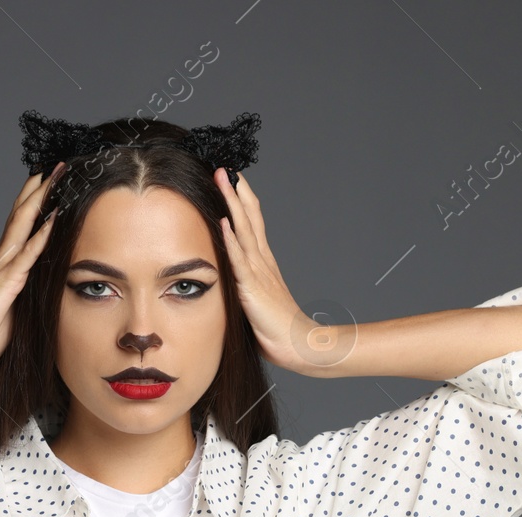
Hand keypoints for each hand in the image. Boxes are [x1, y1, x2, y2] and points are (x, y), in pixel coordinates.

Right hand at [0, 164, 64, 368]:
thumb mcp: (13, 306)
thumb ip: (25, 290)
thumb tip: (45, 285)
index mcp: (3, 262)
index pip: (21, 223)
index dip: (35, 200)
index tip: (50, 180)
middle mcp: (2, 257)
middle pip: (22, 213)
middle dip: (40, 188)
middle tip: (58, 165)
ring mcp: (3, 266)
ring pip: (23, 223)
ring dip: (41, 199)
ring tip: (56, 177)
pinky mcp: (7, 281)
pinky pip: (28, 253)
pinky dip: (42, 234)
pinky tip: (54, 217)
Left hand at [213, 167, 320, 374]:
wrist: (298, 345)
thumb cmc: (277, 329)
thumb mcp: (255, 301)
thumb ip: (244, 286)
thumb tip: (227, 280)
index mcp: (263, 264)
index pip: (252, 224)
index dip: (242, 201)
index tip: (232, 180)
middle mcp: (262, 261)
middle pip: (249, 218)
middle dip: (236, 192)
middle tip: (225, 168)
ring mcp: (259, 272)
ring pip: (244, 230)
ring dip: (232, 204)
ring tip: (223, 180)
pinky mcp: (253, 288)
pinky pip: (240, 260)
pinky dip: (232, 240)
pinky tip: (224, 222)